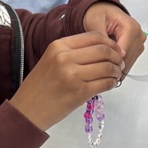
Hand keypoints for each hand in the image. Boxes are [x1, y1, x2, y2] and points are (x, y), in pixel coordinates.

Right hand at [10, 32, 124, 131]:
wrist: (27, 110)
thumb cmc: (40, 87)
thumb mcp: (51, 60)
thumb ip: (72, 52)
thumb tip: (102, 49)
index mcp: (59, 46)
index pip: (94, 36)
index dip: (110, 42)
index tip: (116, 50)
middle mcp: (66, 57)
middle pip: (103, 50)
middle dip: (116, 56)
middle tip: (120, 63)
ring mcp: (73, 75)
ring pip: (107, 67)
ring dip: (116, 71)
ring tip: (115, 75)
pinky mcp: (80, 92)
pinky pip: (105, 83)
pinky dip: (112, 83)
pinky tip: (110, 84)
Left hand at [83, 1, 144, 75]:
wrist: (103, 10)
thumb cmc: (98, 14)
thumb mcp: (95, 23)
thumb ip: (103, 38)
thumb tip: (114, 54)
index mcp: (131, 27)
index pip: (123, 52)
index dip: (109, 60)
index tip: (97, 64)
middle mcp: (139, 35)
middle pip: (127, 59)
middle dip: (111, 63)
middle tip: (96, 64)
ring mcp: (139, 42)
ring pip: (128, 63)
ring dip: (114, 65)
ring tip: (100, 61)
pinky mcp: (137, 48)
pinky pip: (128, 62)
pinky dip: (117, 63)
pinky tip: (107, 60)